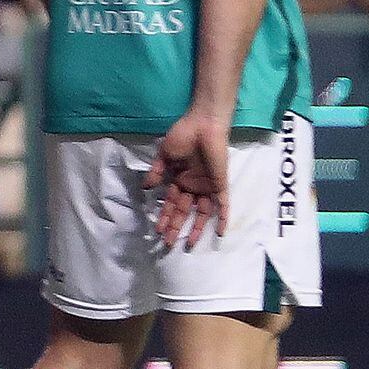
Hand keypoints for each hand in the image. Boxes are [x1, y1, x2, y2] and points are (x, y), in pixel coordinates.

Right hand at [144, 109, 229, 249]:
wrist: (203, 125)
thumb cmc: (183, 136)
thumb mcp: (165, 155)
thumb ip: (157, 172)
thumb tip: (146, 188)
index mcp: (180, 179)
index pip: (171, 203)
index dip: (165, 216)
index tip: (157, 229)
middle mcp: (193, 186)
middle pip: (184, 211)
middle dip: (176, 226)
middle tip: (167, 243)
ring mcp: (207, 186)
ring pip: (202, 212)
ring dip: (195, 228)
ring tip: (188, 243)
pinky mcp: (219, 184)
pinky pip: (223, 204)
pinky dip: (222, 218)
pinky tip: (219, 233)